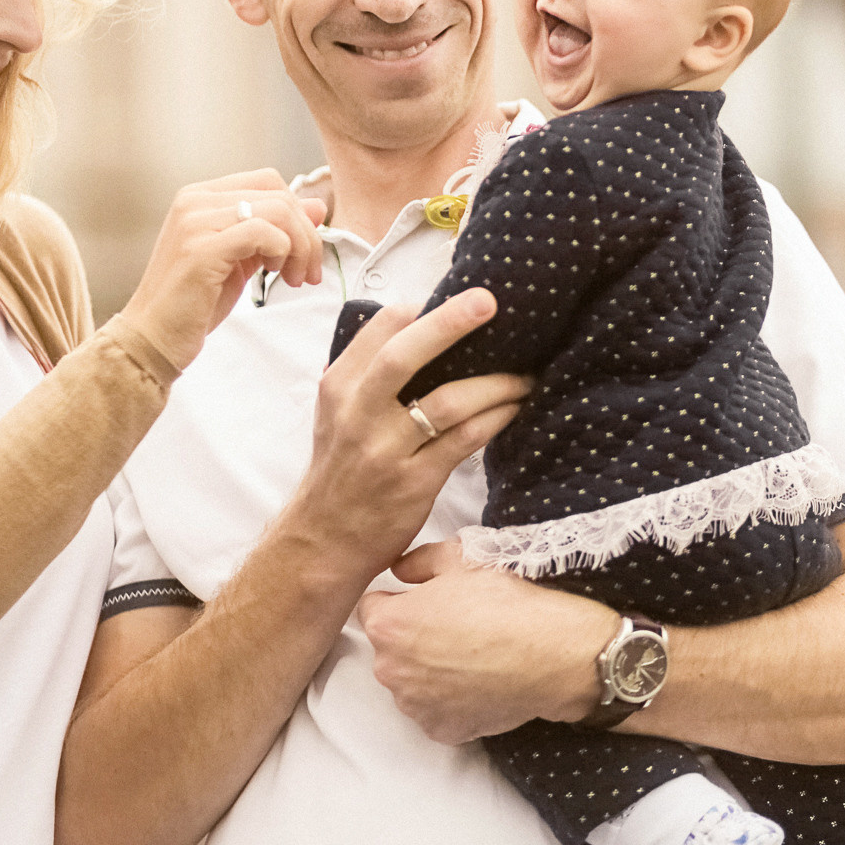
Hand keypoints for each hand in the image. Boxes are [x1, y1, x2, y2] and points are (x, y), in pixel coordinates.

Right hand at [119, 170, 327, 369]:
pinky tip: (272, 275)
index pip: (268, 181)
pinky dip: (281, 252)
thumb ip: (274, 230)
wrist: (153, 338)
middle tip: (308, 273)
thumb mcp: (243, 258)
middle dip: (307, 234)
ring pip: (277, 211)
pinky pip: (261, 232)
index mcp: (200, 197)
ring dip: (299, 247)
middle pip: (278, 194)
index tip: (305, 250)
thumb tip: (318, 207)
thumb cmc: (195, 302)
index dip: (298, 212)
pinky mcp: (200, 248)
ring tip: (294, 279)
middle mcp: (194, 200)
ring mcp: (195, 221)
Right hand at [278, 294, 529, 586]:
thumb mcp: (335, 415)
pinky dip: (495, 417)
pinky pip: (465, 439)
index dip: (421, 309)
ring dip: (494, 382)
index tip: (458, 299)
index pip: (379, 330)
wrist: (321, 544)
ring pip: (448, 401)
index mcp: (340, 387)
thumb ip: (367, 374)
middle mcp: (358, 413)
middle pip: (404, 355)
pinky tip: (514, 407)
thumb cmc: (339, 473)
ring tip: (524, 373)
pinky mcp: (414, 482)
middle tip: (489, 301)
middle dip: (449, 323)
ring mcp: (386, 449)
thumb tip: (414, 323)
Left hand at [358, 543, 611, 743]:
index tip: (428, 600)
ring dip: (429, 671)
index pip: (371, 608)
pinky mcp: (441, 731)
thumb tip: (398, 570)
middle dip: (412, 638)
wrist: (550, 652)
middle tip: (455, 626)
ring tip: (470, 656)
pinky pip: (435, 712)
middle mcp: (390, 671)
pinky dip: (449, 701)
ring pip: (411, 683)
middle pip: (389, 650)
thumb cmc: (505, 602)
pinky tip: (478, 682)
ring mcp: (415, 707)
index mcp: (388, 626)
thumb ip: (417, 561)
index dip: (400, 600)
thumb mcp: (461, 558)